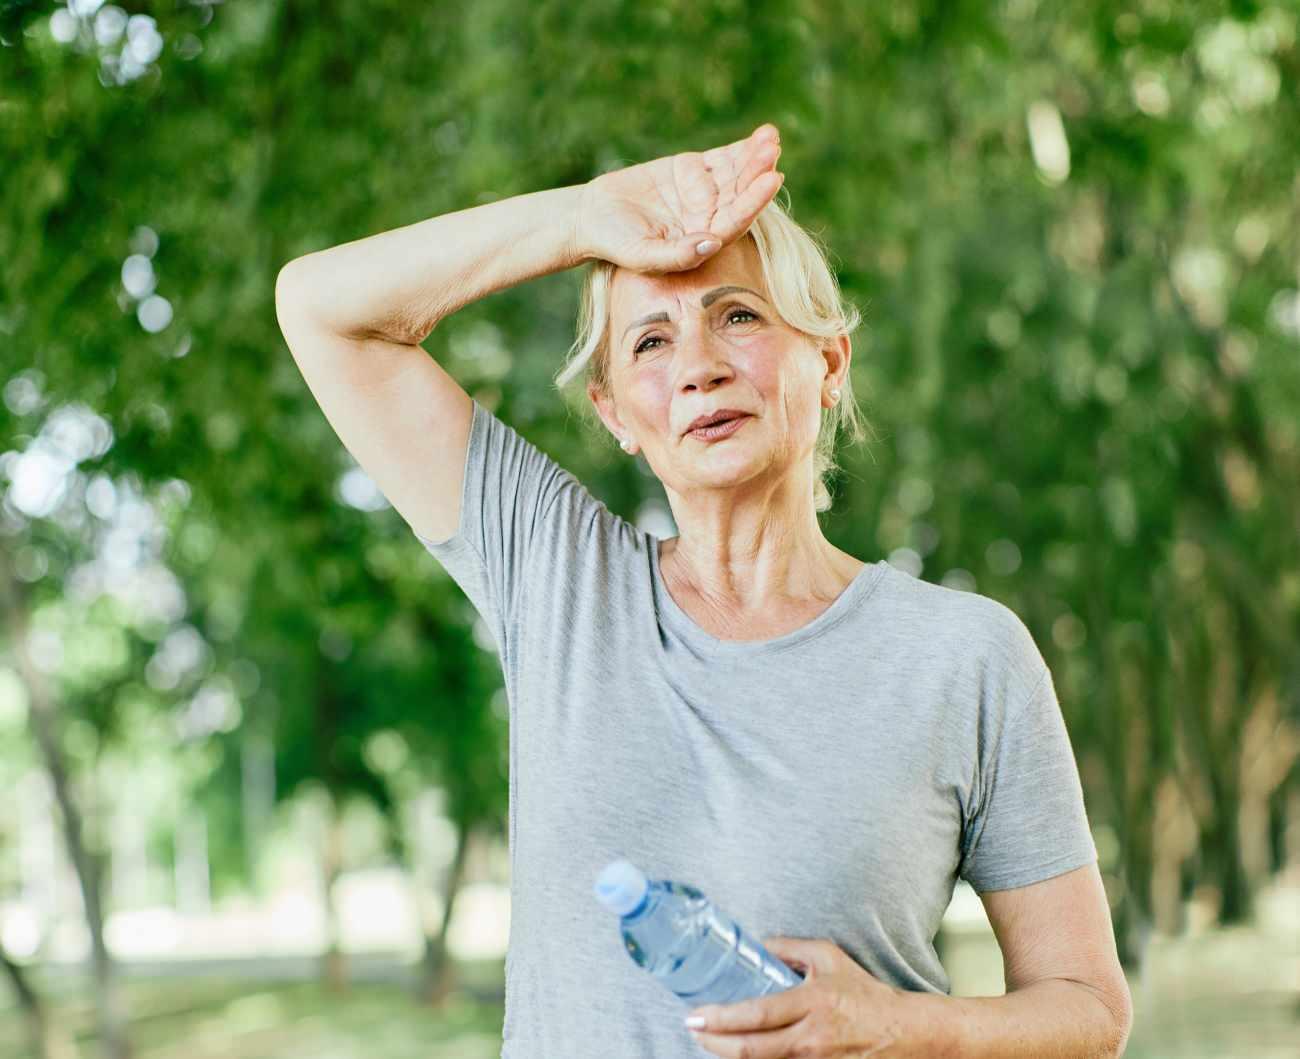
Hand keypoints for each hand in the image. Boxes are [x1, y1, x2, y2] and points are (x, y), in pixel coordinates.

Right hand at [571, 123, 783, 273]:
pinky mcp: (694, 170)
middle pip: (741, 195)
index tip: (772, 179)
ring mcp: (704, 194)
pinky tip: (764, 135)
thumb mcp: (642, 253)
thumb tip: (712, 243)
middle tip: (772, 152)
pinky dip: (742, 148)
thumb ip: (676, 254)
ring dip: (755, 157)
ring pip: (737, 175)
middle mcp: (710, 219)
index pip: (736, 221)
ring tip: (770, 137)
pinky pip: (724, 159)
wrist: (593, 217)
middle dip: (757, 173)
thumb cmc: (616, 242)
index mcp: (704, 243)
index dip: (754, 201)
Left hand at [685, 936, 926, 1057]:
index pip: (756, 1015)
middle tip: (692, 1031)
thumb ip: (790, 948)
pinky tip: (738, 1050)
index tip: (694, 1016)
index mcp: (811, 1003)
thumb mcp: (828, 957)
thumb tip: (759, 945)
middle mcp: (810, 1038)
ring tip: (709, 1040)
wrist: (901, 1031)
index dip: (720, 1019)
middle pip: (751, 1050)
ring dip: (729, 1055)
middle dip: (713, 1044)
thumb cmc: (863, 992)